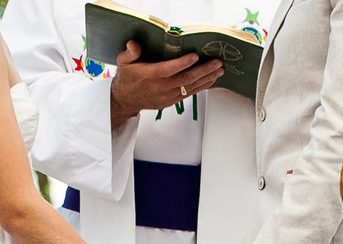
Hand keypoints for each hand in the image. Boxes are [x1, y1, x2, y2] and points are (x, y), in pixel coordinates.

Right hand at [110, 41, 224, 128]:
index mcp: (149, 76)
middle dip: (203, 71)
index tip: (195, 56)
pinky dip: (201, 87)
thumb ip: (130, 52)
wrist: (126, 100)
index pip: (168, 70)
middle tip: (217, 63)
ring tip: (219, 71)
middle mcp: (160, 87)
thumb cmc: (127, 78)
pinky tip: (210, 80)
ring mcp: (167, 96)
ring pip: (190, 87)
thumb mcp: (123, 62)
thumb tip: (134, 44)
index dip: (182, 63)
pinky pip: (189, 94)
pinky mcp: (171, 101)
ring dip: (207, 79)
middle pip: (185, 79)